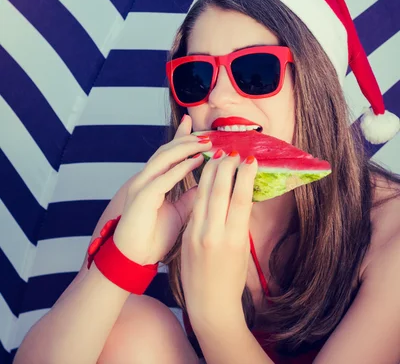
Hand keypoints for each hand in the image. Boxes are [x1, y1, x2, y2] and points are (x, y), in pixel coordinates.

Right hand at [112, 115, 210, 264]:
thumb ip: (189, 198)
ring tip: (205, 144)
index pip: (168, 153)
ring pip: (163, 157)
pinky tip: (196, 162)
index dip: (181, 137)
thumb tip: (206, 185)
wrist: (134, 259)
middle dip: (187, 139)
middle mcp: (144, 178)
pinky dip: (180, 168)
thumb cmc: (153, 237)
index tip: (195, 125)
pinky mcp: (142, 197)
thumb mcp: (178, 213)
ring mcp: (141, 186)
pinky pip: (163, 178)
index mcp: (152, 181)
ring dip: (185, 148)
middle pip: (166, 150)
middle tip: (207, 135)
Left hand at [181, 148, 257, 329]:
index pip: (240, 199)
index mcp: (235, 239)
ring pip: (204, 194)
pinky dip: (201, 188)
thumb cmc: (232, 277)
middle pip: (220, 192)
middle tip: (233, 151)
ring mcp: (198, 234)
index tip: (250, 159)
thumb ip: (238, 221)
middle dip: (227, 167)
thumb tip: (239, 193)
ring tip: (218, 155)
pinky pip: (195, 206)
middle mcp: (215, 234)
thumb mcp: (243, 248)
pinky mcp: (187, 235)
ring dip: (211, 172)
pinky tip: (205, 176)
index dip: (245, 176)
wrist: (209, 304)